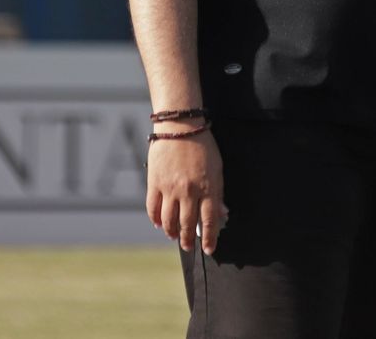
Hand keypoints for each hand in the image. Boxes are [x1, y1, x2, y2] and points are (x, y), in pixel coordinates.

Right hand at [146, 130, 226, 254]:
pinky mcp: (155, 183)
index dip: (209, 238)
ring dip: (171, 232)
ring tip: (174, 236)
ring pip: (169, 221)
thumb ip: (218, 192)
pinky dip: (156, 219)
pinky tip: (159, 224)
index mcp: (207, 188)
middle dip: (188, 240)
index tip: (209, 249)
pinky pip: (153, 208)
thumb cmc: (203, 145)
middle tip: (188, 247)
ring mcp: (170, 188)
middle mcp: (189, 192)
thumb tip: (222, 214)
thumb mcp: (218, 168)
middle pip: (187, 224)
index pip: (209, 221)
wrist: (180, 126)